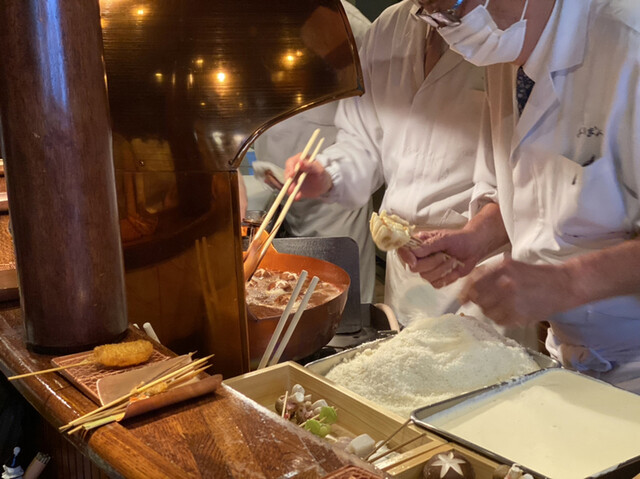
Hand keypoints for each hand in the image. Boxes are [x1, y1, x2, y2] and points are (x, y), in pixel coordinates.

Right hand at [284, 153, 332, 199]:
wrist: (324, 186)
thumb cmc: (323, 175)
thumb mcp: (319, 170)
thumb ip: (310, 165)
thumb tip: (300, 162)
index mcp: (300, 160)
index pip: (291, 162)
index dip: (290, 168)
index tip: (292, 175)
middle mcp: (294, 169)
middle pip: (287, 173)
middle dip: (289, 181)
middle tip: (291, 187)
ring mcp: (293, 179)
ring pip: (288, 183)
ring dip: (290, 189)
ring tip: (295, 194)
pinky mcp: (294, 187)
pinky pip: (291, 192)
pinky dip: (294, 195)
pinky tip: (298, 197)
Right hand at [397, 229, 481, 287]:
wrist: (473, 248)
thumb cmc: (458, 239)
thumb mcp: (444, 238)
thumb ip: (429, 245)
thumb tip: (414, 252)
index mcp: (418, 244)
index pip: (403, 251)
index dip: (406, 257)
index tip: (414, 260)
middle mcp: (419, 257)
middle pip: (414, 268)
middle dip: (432, 263)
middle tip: (444, 255)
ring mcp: (427, 269)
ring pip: (426, 277)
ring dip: (442, 270)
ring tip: (453, 260)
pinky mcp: (436, 278)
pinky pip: (437, 284)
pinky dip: (448, 278)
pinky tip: (454, 270)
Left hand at [459, 259, 573, 326]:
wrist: (564, 285)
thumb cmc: (538, 275)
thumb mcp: (513, 266)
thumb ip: (492, 273)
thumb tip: (470, 285)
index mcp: (502, 268)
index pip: (474, 281)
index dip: (465, 292)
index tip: (462, 298)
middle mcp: (505, 283)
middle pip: (478, 298)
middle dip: (479, 302)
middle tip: (485, 303)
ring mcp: (512, 299)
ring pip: (488, 311)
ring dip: (491, 311)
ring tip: (502, 307)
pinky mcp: (520, 314)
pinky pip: (500, 321)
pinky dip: (502, 319)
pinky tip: (511, 313)